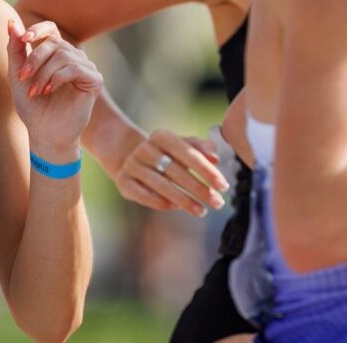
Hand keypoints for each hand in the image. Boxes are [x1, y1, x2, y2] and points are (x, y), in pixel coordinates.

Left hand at [8, 19, 102, 160]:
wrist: (45, 133)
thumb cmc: (32, 106)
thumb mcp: (18, 75)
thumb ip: (15, 50)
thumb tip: (11, 23)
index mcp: (55, 53)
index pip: (50, 28)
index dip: (37, 30)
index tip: (23, 39)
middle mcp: (73, 56)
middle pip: (54, 42)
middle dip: (34, 58)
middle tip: (22, 77)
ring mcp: (85, 67)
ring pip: (63, 55)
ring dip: (44, 73)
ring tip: (35, 91)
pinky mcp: (94, 80)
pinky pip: (75, 68)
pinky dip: (57, 78)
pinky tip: (49, 91)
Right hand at [113, 129, 228, 216]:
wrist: (127, 156)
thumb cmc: (164, 154)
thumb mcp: (181, 146)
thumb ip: (200, 148)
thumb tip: (215, 158)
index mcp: (161, 136)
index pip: (188, 154)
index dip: (207, 171)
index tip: (223, 186)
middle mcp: (144, 149)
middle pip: (176, 171)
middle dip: (199, 189)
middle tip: (217, 203)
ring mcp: (132, 165)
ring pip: (161, 185)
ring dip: (184, 200)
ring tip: (201, 211)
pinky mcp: (123, 181)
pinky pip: (144, 196)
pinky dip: (161, 203)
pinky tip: (177, 208)